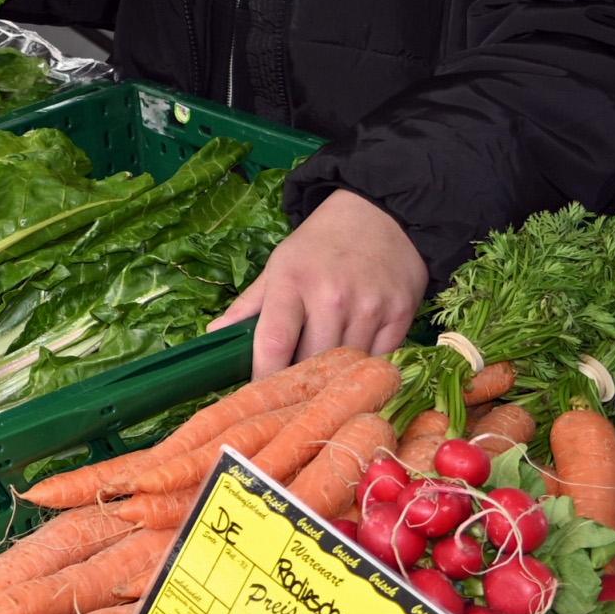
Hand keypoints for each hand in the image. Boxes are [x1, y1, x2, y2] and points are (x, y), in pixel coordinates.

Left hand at [211, 188, 428, 375]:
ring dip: (333, 377)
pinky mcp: (401, 314)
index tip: (259, 398)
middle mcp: (332, 296)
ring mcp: (369, 306)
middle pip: (311, 362)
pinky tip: (354, 364)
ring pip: (346, 366)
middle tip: (291, 393)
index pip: (274, 343)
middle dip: (299, 382)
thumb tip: (213, 336)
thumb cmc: (319, 245)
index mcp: (292, 282)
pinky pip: (379, 359)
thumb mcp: (278, 265)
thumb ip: (248, 306)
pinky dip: (364, 368)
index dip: (263, 377)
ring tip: (322, 381)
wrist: (380, 215)